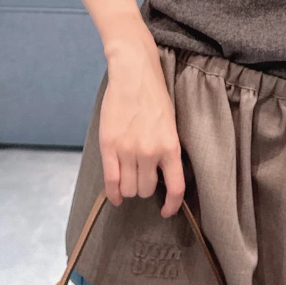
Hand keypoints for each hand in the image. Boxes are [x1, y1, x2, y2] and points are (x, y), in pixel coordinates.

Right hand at [98, 31, 184, 215]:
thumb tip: (162, 176)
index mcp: (171, 146)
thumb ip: (166, 149)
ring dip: (129, 189)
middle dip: (144, 188)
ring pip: (129, 188)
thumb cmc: (154, 96)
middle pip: (146, 190)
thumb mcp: (170, 124)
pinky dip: (113, 193)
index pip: (176, 187)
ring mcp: (129, 150)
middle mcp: (150, 152)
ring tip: (128, 180)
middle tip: (142, 178)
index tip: (166, 211)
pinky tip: (115, 196)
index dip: (172, 205)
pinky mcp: (110, 146)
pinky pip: (111, 181)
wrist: (134, 74)